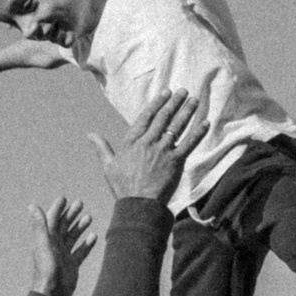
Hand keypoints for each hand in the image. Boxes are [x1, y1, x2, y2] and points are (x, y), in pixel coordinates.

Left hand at [28, 197, 94, 295]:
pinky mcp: (72, 265)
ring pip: (72, 237)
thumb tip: (32, 205)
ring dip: (80, 227)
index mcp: (46, 239)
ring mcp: (63, 255)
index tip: (64, 198)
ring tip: (88, 217)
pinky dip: (87, 244)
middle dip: (71, 214)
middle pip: (63, 226)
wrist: (53, 294)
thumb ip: (40, 226)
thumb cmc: (47, 270)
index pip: (51, 219)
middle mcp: (54, 245)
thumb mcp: (44, 245)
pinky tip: (94, 237)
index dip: (57, 208)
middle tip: (80, 203)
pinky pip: (80, 252)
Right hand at [91, 90, 206, 203]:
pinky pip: (189, 143)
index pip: (146, 116)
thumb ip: (102, 147)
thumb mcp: (108, 166)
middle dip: (175, 102)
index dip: (157, 103)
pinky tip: (205, 123)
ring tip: (194, 101)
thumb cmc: (122, 187)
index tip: (166, 92)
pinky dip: (198, 132)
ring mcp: (163, 151)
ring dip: (187, 112)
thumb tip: (89, 134)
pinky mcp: (176, 161)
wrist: (138, 204)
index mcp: (132, 142)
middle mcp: (148, 142)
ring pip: (177, 126)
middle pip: (164, 118)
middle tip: (184, 91)